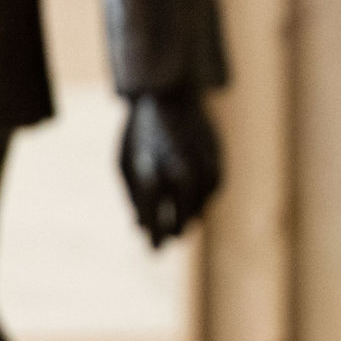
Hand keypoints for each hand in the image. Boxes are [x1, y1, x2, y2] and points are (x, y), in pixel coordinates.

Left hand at [119, 87, 220, 245]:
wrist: (168, 92)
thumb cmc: (140, 131)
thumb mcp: (123, 162)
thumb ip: (132, 196)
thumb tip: (139, 227)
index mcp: (149, 169)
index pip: (152, 215)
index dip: (154, 235)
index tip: (154, 248)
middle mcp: (177, 168)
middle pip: (181, 216)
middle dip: (175, 232)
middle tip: (170, 240)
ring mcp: (199, 162)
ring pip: (202, 204)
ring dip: (191, 218)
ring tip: (182, 224)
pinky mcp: (216, 156)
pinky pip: (214, 187)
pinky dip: (205, 198)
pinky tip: (196, 203)